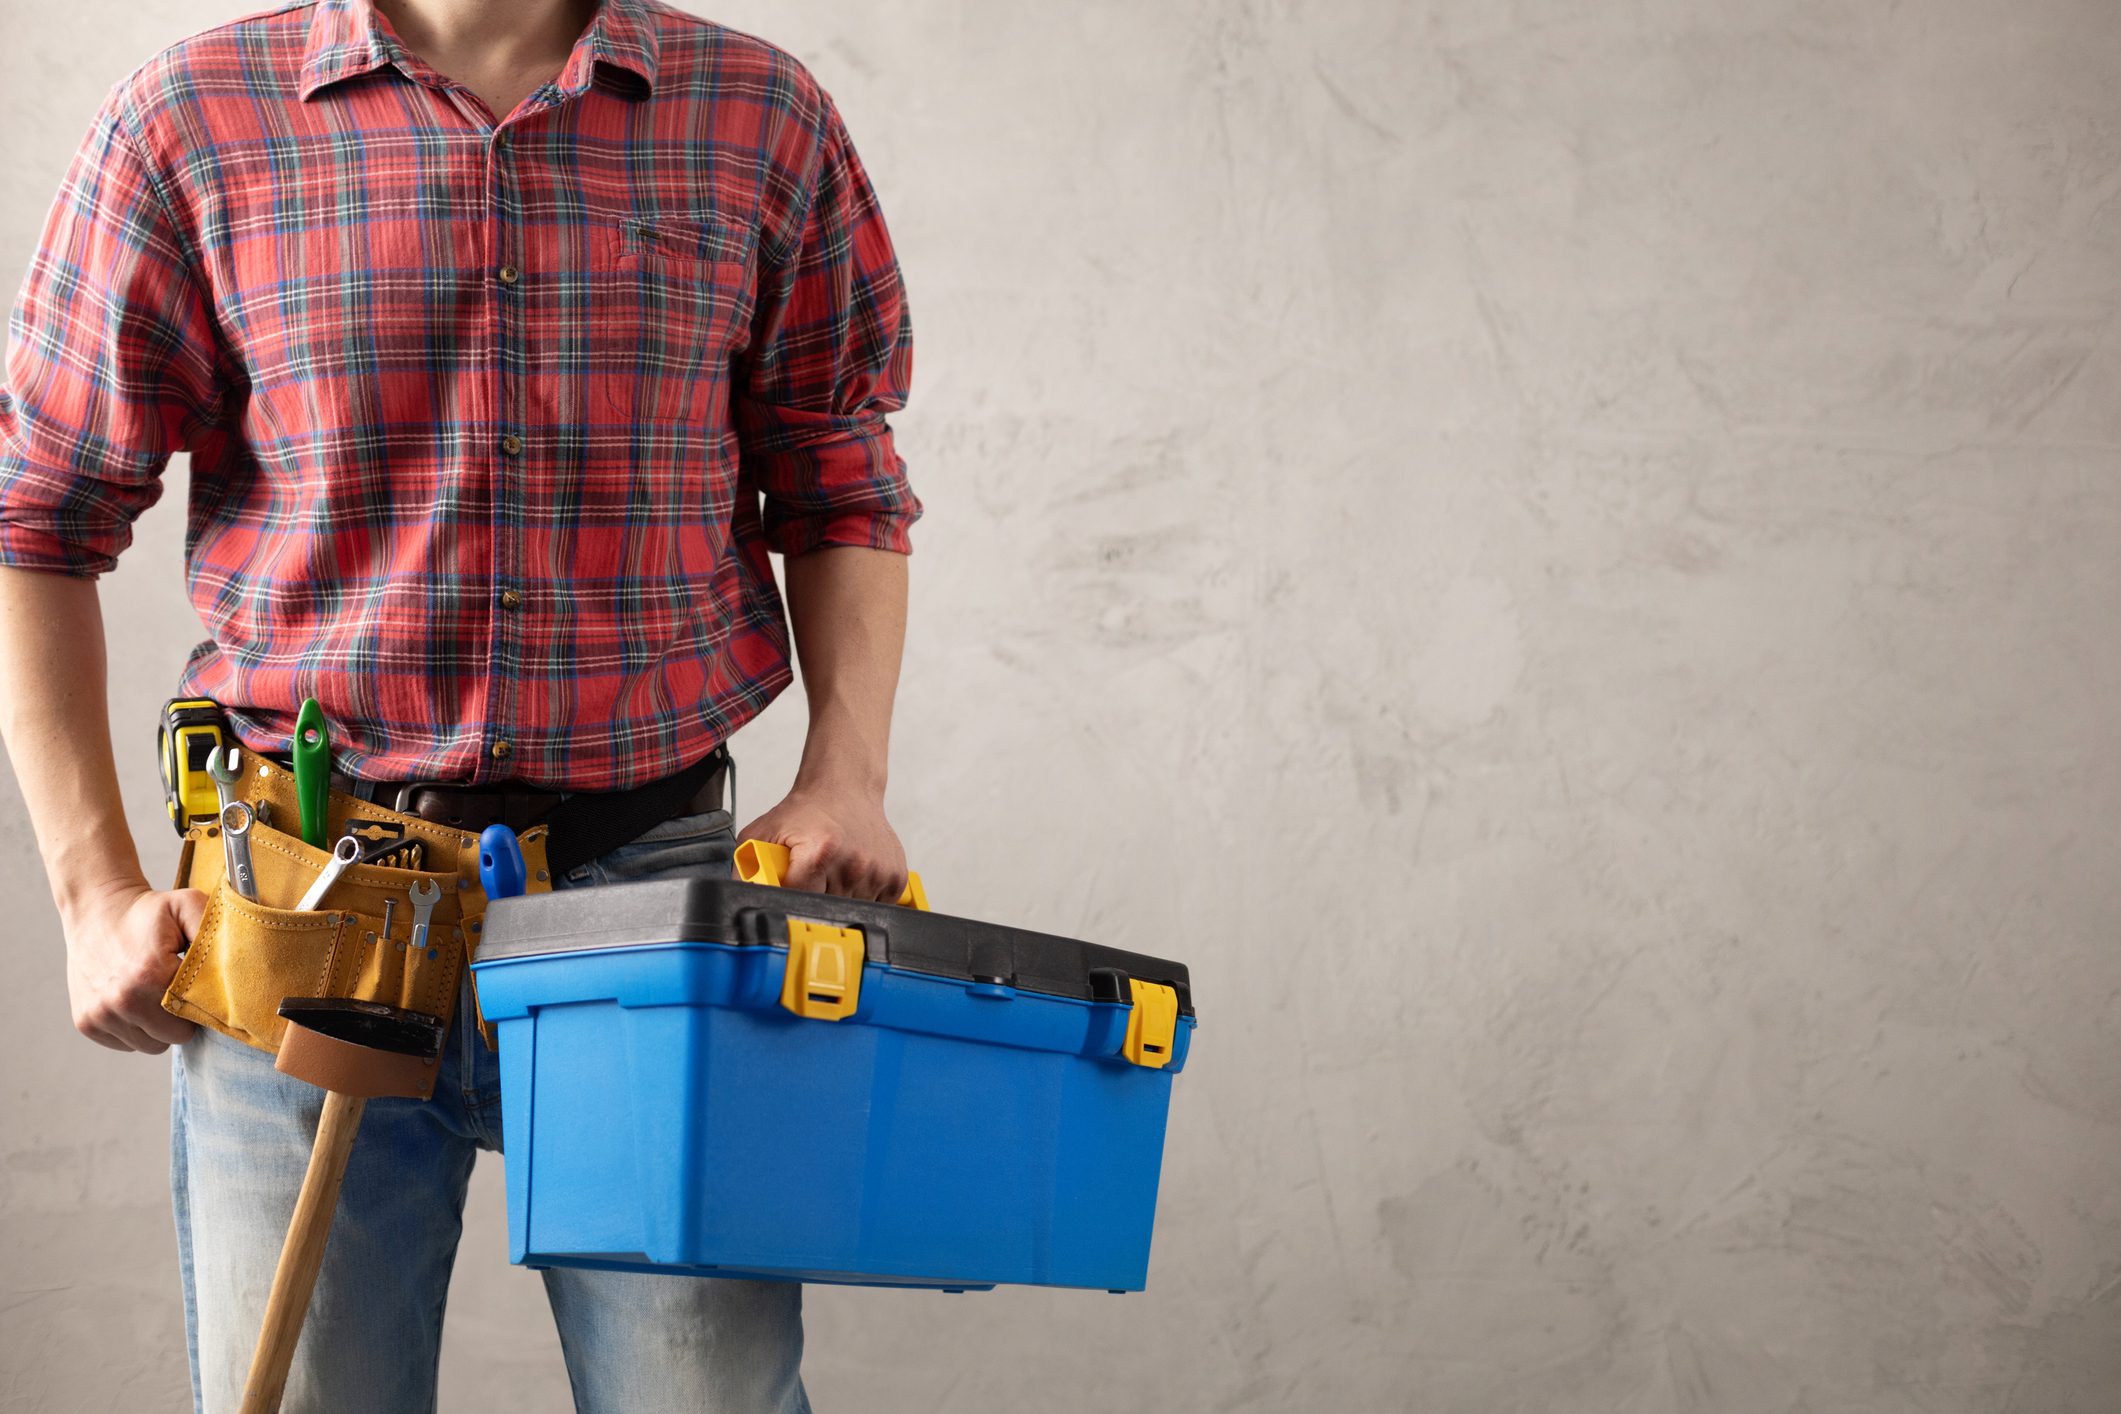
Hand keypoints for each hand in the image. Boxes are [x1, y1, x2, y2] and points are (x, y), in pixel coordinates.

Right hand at [62, 881, 202, 1052]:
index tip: (198, 989)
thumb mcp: (188, 906)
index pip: (194, 1021)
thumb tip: (237, 969)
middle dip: (181, 1019)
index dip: (201, 1009)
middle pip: (173, 1038)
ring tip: (153, 993)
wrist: (96, 909)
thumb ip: (216, 932)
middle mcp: (122, 1000)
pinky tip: (133, 999)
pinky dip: (133, 1028)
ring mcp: (100, 1014)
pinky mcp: (85, 1022)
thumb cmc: (148, 911)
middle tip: (176, 990)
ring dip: (156, 1026)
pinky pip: (125, 1043)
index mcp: (150, 975)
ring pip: (149, 1045)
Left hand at [737, 781, 906, 901]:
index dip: (789, 902)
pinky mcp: (895, 876)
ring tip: (832, 875)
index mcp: (818, 852)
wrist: (844, 788)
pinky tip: (853, 876)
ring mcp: (877, 871)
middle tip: (810, 879)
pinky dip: (864, 899)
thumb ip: (743, 870)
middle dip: (814, 903)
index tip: (788, 893)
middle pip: (826, 912)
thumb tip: (735, 903)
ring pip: (853, 914)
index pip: (799, 904)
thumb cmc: (804, 813)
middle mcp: (852, 862)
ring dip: (840, 902)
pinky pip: (877, 908)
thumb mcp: (761, 834)